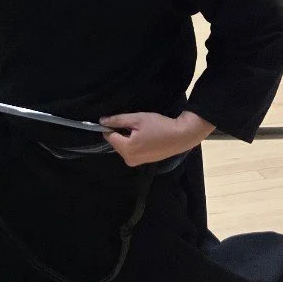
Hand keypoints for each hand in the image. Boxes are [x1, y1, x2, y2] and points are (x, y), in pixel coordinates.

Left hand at [100, 110, 214, 167]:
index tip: (124, 120)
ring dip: (128, 138)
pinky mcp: (142, 162)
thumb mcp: (137, 119)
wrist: (180, 136)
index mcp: (126, 149)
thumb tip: (101, 121)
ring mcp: (136, 162)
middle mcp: (128, 159)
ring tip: (142, 131)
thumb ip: (117, 120)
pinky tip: (146, 138)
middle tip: (136, 125)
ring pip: (123, 146)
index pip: (108, 136)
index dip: (113, 126)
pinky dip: (134, 143)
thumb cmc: (159, 126)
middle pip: (116, 142)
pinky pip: (131, 151)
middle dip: (121, 132)